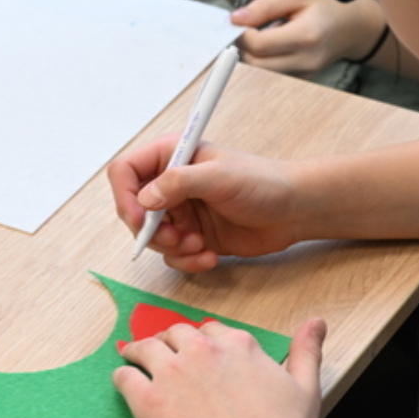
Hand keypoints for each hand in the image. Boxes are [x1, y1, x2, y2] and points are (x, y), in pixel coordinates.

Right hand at [108, 134, 305, 272]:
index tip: (141, 219)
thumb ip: (178, 183)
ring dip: (172, 248)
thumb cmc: (263, 182)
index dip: (125, 196)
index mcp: (171, 156)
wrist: (293, 211)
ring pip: (151, 238)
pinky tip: (209, 257)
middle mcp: (171, 184)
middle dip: (151, 231)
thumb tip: (144, 198)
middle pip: (133, 210)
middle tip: (176, 238)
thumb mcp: (219, 176)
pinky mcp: (193, 236)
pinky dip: (187, 261)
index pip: (125, 172)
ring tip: (198, 245)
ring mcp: (181, 211)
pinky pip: (173, 255)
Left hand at [115, 318, 325, 417]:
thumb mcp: (306, 388)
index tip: (197, 353)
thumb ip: (307, 350)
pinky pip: (124, 377)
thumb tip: (317, 322)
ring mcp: (172, 373)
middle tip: (163, 354)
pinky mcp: (148, 401)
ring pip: (145, 347)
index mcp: (237, 344)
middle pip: (176, 333)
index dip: (202, 342)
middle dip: (169, 342)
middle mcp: (201, 350)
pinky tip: (124, 381)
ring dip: (139, 351)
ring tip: (133, 358)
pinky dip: (123, 376)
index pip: (210, 330)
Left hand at [232, 0, 388, 76]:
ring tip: (264, 33)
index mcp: (306, 36)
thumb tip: (236, 19)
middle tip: (247, 28)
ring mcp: (305, 74)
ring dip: (254, 54)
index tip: (240, 20)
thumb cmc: (328, 5)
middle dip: (244, 46)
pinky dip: (265, 60)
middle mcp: (306, 60)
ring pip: (261, 71)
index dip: (242, 33)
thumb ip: (265, 6)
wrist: (354, 26)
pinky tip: (274, 44)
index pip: (258, 44)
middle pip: (255, 63)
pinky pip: (272, 74)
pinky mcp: (302, 79)